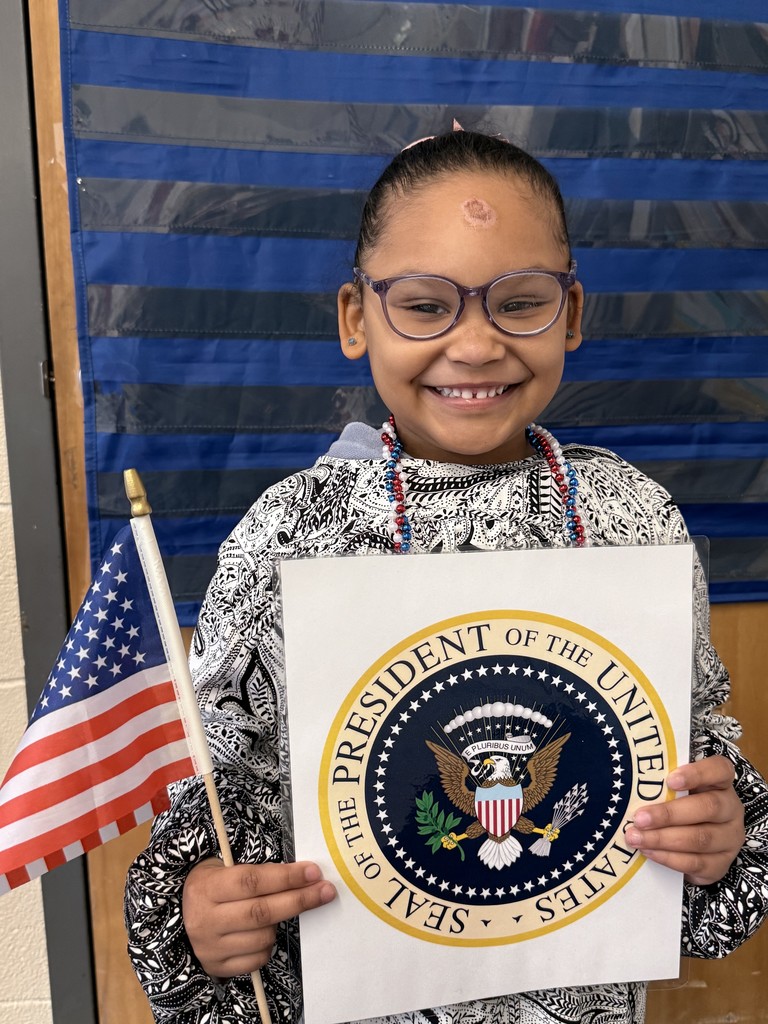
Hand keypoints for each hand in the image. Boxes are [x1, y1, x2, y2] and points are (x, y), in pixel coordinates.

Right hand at [182, 858, 335, 977]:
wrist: (176, 918)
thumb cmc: (210, 886)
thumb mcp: (221, 867)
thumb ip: (254, 870)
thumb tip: (300, 872)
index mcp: (207, 887)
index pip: (252, 881)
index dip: (286, 876)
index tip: (313, 872)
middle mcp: (206, 919)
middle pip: (262, 911)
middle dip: (299, 900)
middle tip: (325, 891)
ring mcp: (210, 947)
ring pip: (263, 937)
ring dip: (280, 923)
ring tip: (279, 910)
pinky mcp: (217, 967)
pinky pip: (257, 959)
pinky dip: (268, 946)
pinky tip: (264, 932)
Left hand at [625, 755, 744, 885]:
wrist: (694, 847)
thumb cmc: (679, 807)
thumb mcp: (675, 791)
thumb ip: (661, 786)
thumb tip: (627, 784)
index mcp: (720, 783)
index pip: (720, 770)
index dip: (697, 773)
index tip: (669, 779)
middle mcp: (731, 809)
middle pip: (708, 807)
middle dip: (669, 814)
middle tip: (639, 818)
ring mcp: (729, 839)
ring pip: (701, 839)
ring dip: (663, 839)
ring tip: (636, 838)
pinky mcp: (721, 864)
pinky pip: (696, 863)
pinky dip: (669, 858)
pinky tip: (649, 852)